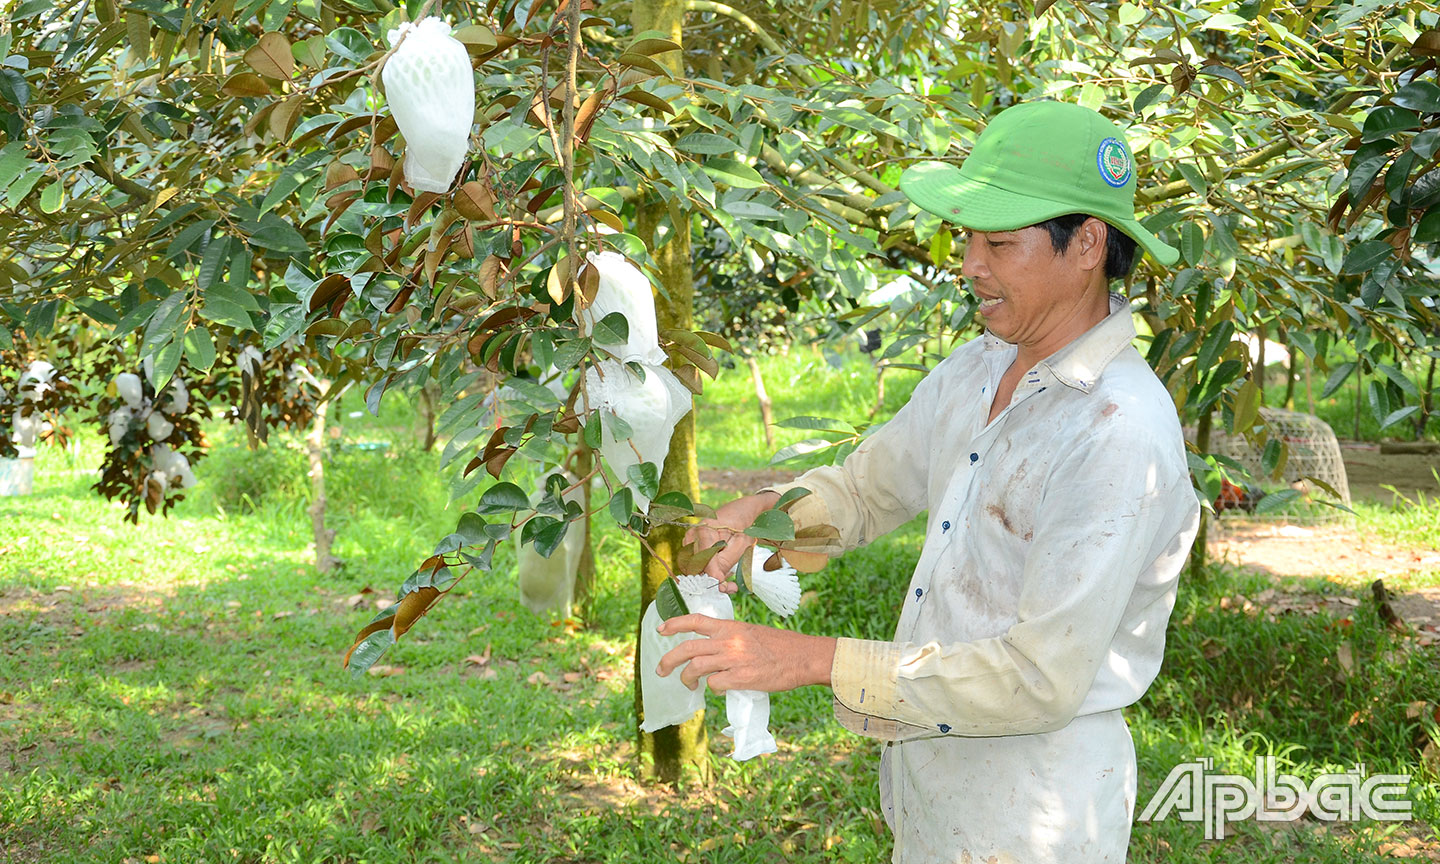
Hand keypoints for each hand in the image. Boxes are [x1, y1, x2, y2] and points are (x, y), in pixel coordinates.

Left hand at [655, 613, 835, 693]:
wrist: (802, 656)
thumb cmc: (780, 646)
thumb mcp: (751, 633)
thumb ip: (731, 639)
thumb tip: (714, 652)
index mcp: (730, 627)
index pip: (695, 621)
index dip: (675, 624)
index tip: (661, 630)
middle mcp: (728, 641)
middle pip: (687, 648)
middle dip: (668, 660)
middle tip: (661, 670)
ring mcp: (733, 659)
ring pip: (694, 667)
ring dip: (686, 678)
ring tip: (688, 685)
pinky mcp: (740, 678)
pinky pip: (714, 684)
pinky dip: (712, 688)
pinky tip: (719, 689)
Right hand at [683, 490, 780, 589]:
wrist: (742, 512)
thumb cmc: (743, 526)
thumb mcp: (741, 544)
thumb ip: (726, 563)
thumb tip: (715, 581)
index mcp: (704, 530)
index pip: (703, 561)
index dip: (714, 577)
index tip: (727, 587)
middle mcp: (692, 535)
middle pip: (696, 567)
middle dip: (713, 578)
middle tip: (730, 584)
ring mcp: (689, 541)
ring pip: (694, 569)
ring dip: (711, 576)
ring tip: (728, 574)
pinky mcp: (691, 546)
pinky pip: (695, 565)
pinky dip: (708, 571)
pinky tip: (721, 569)